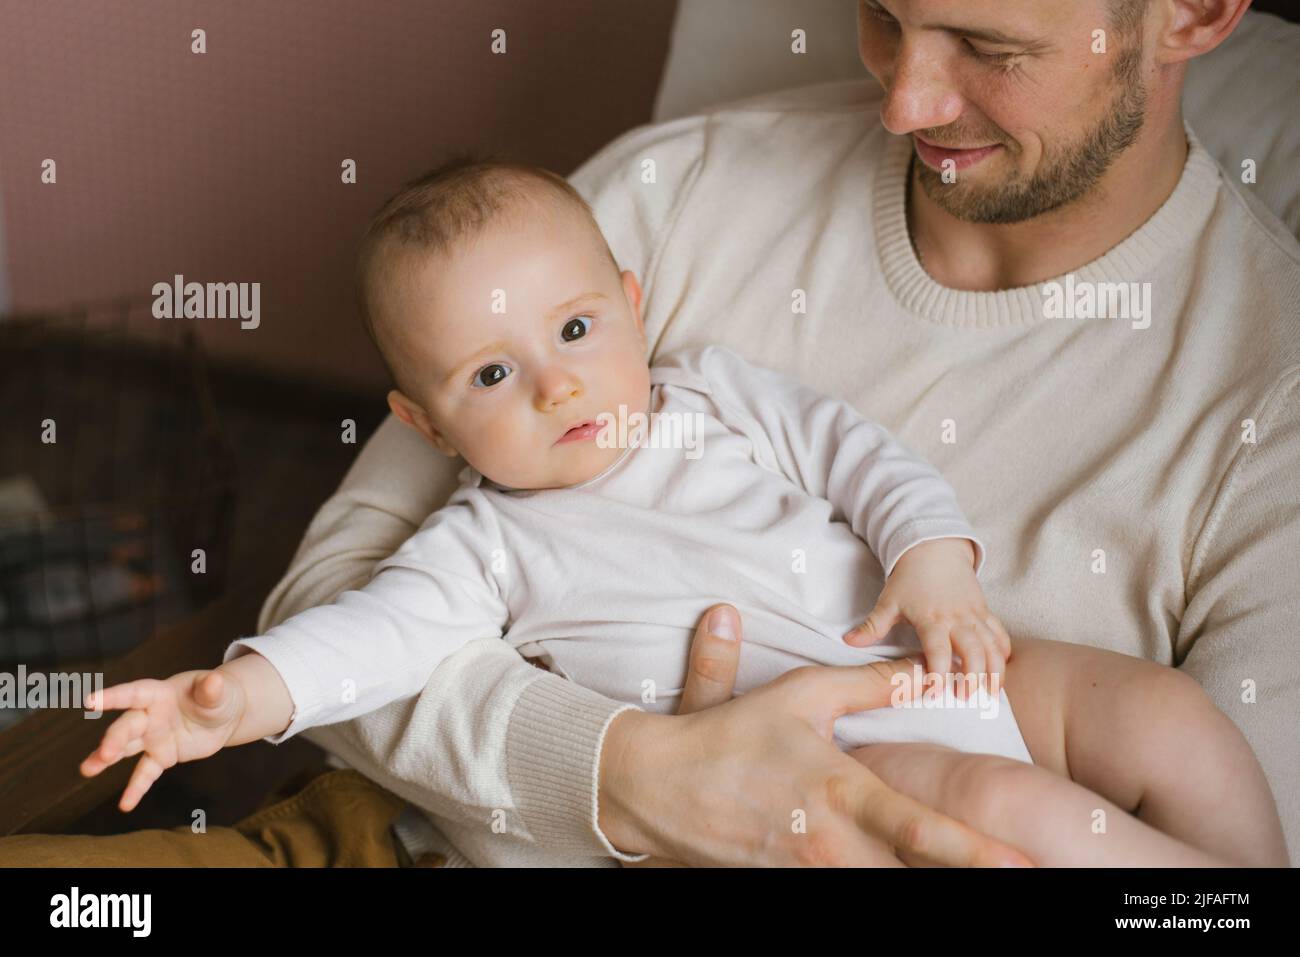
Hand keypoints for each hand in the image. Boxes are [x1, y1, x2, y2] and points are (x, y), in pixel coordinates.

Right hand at [80, 670, 246, 810]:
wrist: (224, 716)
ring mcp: (153, 737)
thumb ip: (212, 689)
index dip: (113, 696)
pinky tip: (125, 804)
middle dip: (114, 739)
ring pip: (126, 748)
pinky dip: (136, 788)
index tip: (89, 701)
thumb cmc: (217, 696)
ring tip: (87, 770)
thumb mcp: (219, 691)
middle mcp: (150, 715)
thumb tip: (214, 681)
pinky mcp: (161, 756)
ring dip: (106, 759)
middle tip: (105, 754)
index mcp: (160, 694)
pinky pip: (145, 773)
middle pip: (128, 726)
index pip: (134, 693)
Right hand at [610, 603, 1032, 866]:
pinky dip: (875, 883)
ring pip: (882, 891)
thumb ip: (867, 684)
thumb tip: (922, 668)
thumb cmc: (729, 736)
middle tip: (1021, 877)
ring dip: (920, 884)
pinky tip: (893, 874)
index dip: (976, 853)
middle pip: (913, 880)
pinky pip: (843, 894)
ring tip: (971, 879)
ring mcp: (809, 874)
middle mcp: (831, 845)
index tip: (1022, 864)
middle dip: (963, 880)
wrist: (653, 786)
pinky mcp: (787, 888)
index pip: (921, 832)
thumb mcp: (798, 694)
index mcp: (841, 792)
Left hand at [843, 539, 1011, 698]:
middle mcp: (957, 618)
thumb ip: (872, 625)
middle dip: (974, 677)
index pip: (938, 651)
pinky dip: (1003, 652)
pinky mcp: (985, 611)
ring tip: (992, 694)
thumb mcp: (889, 601)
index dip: (937, 673)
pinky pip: (999, 633)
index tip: (934, 693)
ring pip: (992, 645)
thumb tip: (849, 641)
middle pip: (973, 651)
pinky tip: (1001, 670)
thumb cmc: (909, 578)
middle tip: (967, 698)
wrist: (934, 549)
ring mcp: (974, 615)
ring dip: (994, 670)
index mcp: (931, 619)